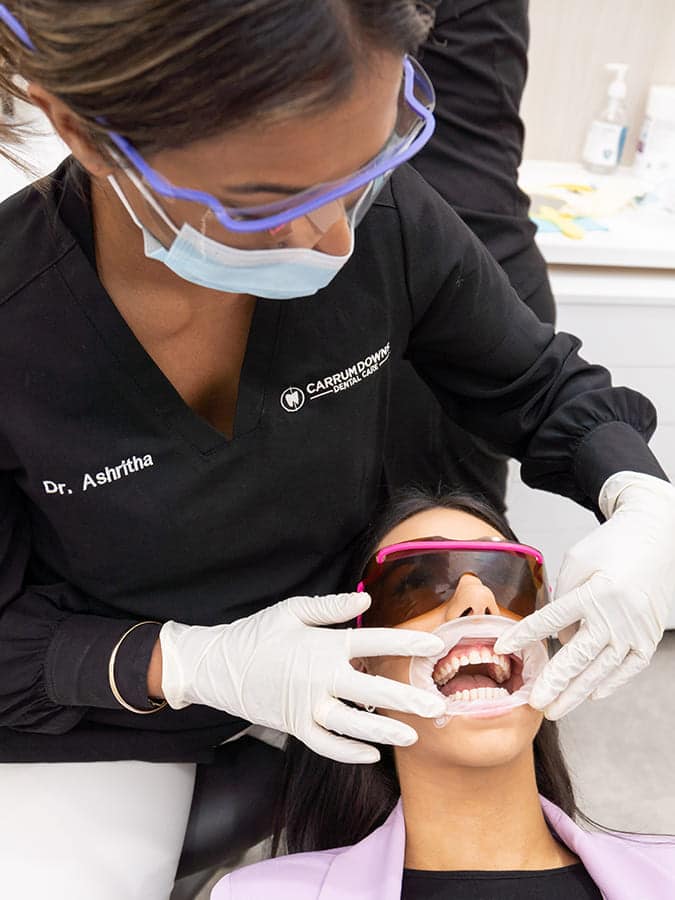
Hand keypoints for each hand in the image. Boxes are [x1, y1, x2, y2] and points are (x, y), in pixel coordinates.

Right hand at [159, 592, 444, 762]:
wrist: (216, 666)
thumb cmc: (256, 634)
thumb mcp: (291, 611)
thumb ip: (330, 607)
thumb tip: (365, 599)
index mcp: (321, 645)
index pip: (372, 643)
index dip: (405, 645)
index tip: (434, 647)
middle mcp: (318, 678)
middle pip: (371, 691)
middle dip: (407, 699)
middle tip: (438, 706)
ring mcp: (306, 706)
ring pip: (353, 725)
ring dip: (385, 731)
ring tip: (412, 736)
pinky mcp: (294, 726)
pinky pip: (326, 745)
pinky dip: (349, 752)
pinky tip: (372, 754)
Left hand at [494, 472, 674, 719]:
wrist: (657, 542)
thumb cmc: (611, 548)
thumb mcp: (577, 561)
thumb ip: (564, 598)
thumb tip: (558, 637)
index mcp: (593, 593)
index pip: (551, 620)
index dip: (525, 636)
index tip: (503, 649)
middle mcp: (615, 616)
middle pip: (578, 656)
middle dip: (554, 682)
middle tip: (535, 703)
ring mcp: (635, 632)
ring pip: (601, 670)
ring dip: (576, 693)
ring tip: (555, 708)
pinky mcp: (648, 639)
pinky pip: (627, 669)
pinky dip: (608, 684)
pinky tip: (590, 696)